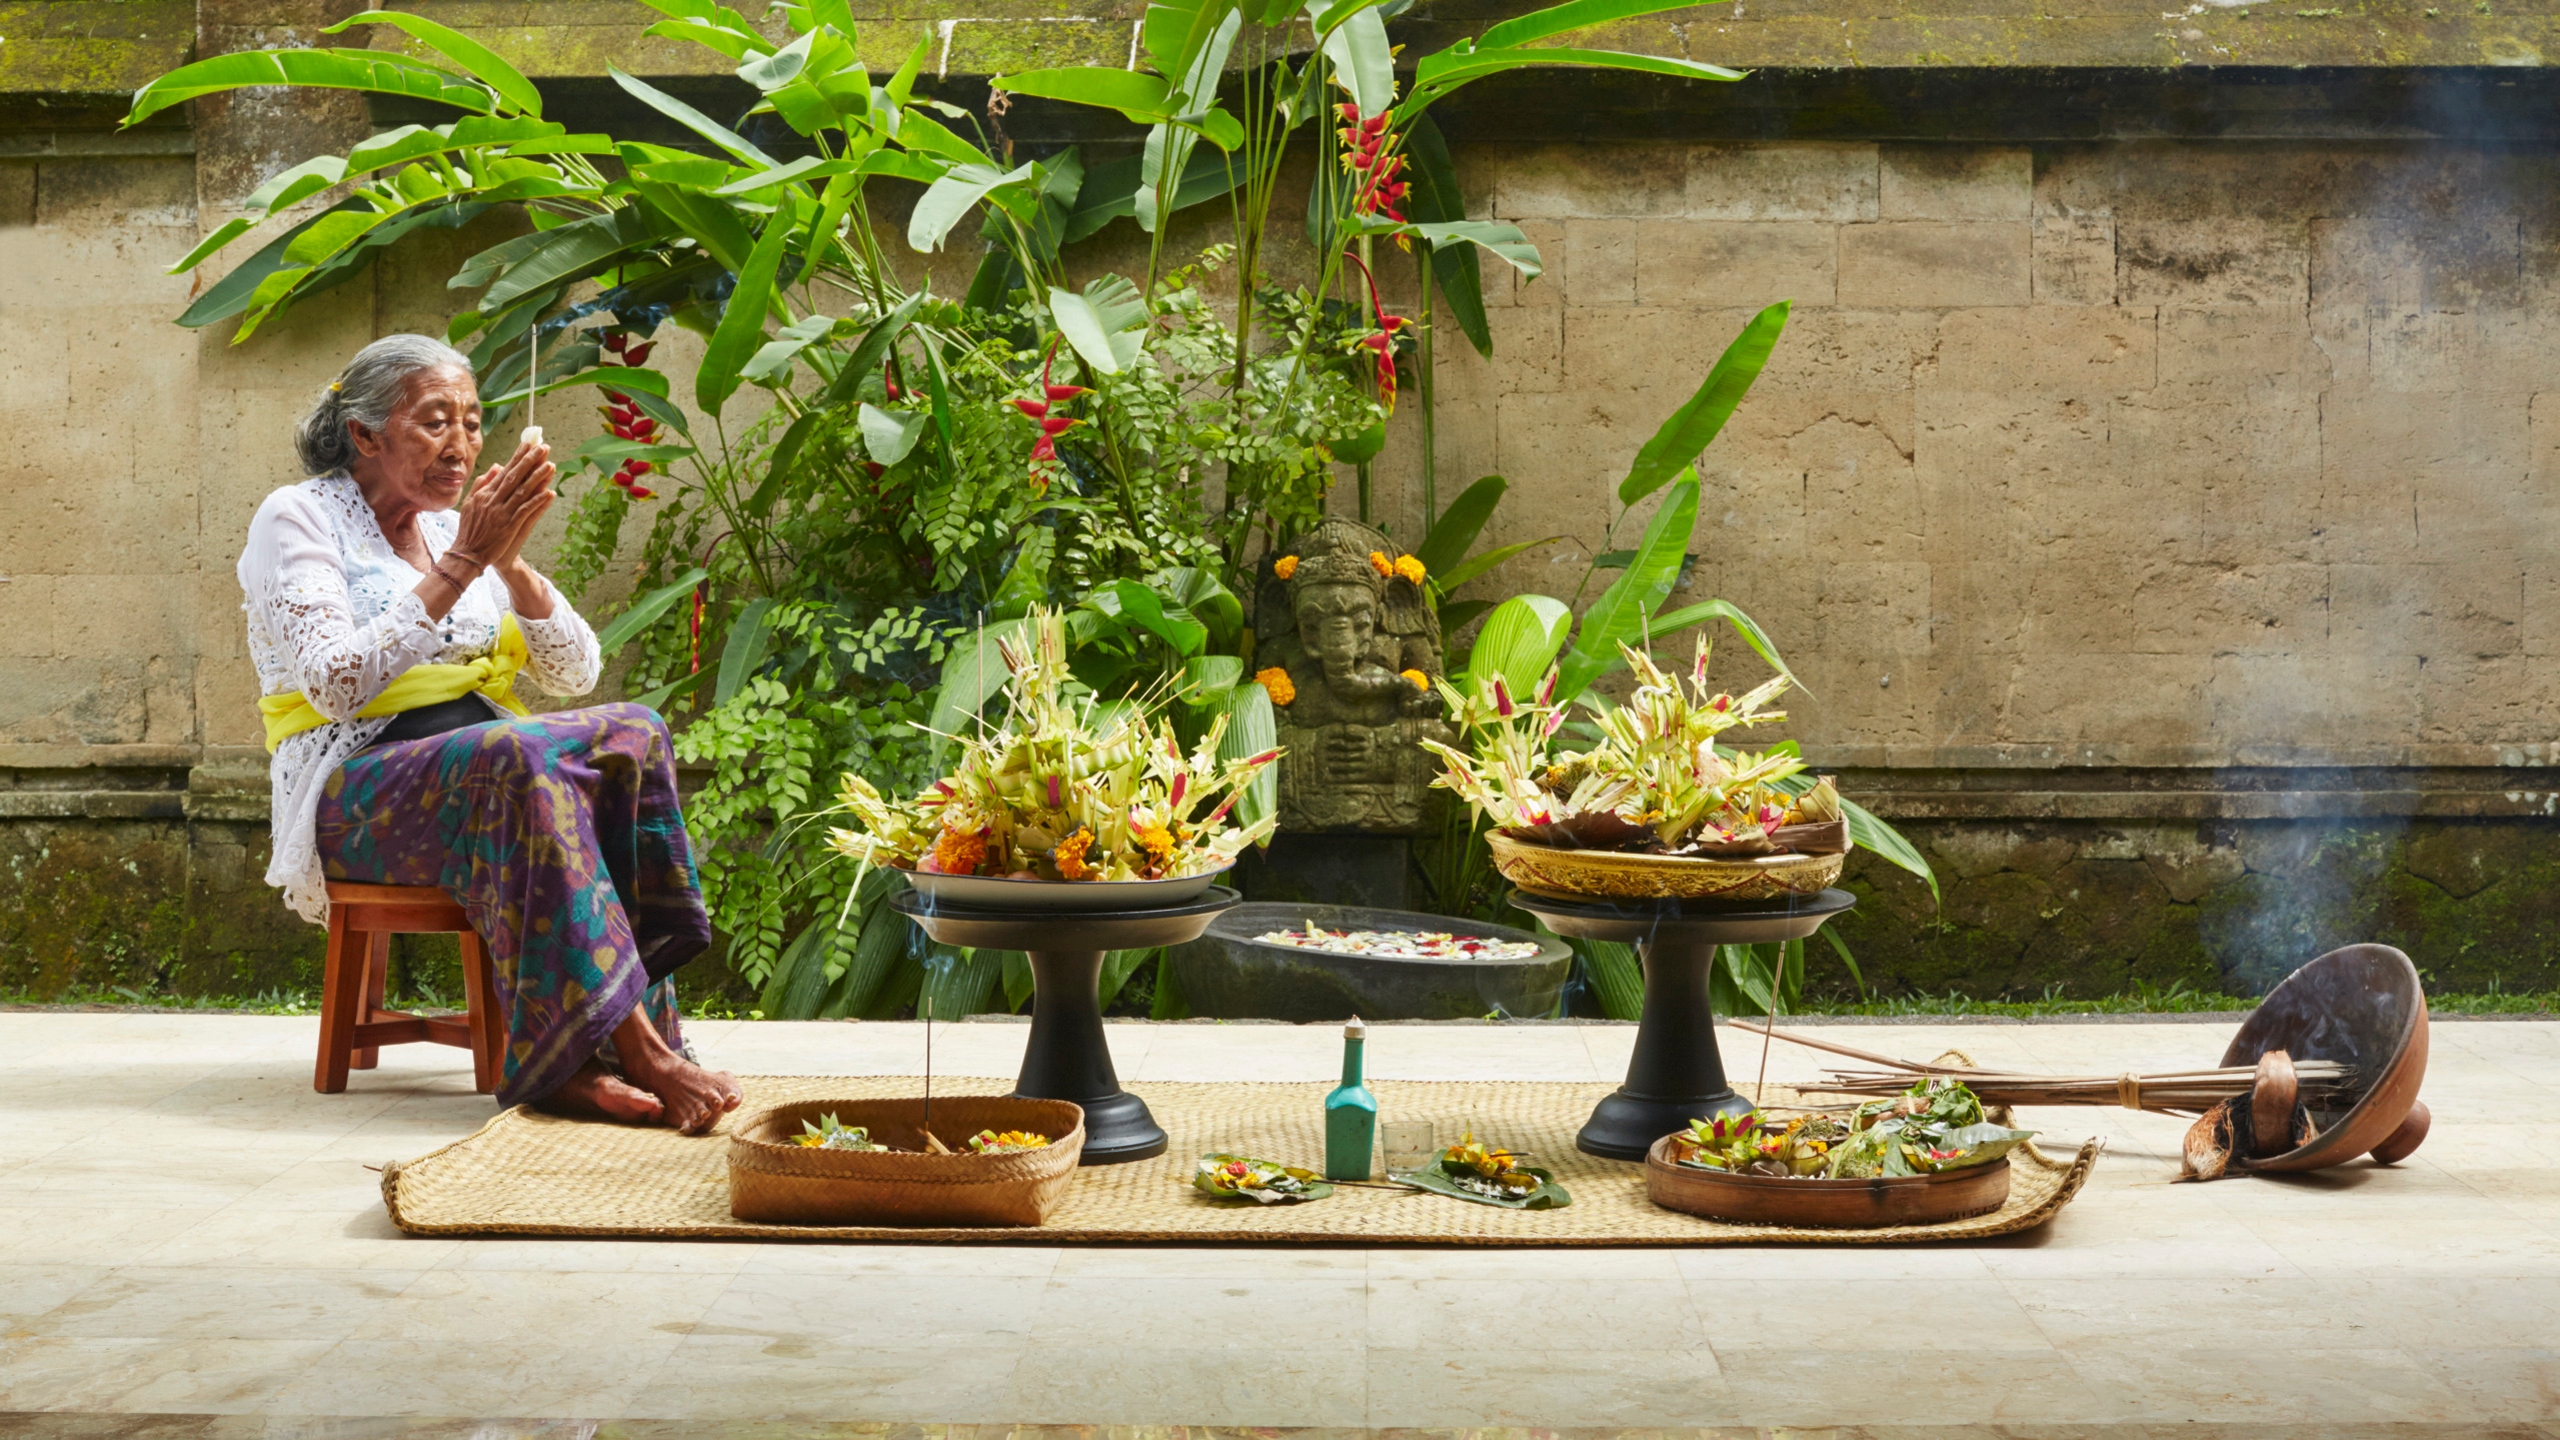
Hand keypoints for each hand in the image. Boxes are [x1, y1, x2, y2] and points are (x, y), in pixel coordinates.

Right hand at [452, 436, 555, 568]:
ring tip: (551, 465)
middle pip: (515, 477)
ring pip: (522, 491)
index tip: (529, 445)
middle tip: (543, 447)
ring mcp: (501, 513)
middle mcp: (493, 500)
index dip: (517, 457)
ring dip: (537, 477)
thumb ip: (482, 484)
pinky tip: (549, 492)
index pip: (504, 471)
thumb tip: (496, 465)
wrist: (468, 554)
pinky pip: (525, 511)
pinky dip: (537, 501)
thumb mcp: (470, 503)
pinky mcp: (509, 526)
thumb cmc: (470, 529)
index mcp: (485, 494)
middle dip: (529, 461)